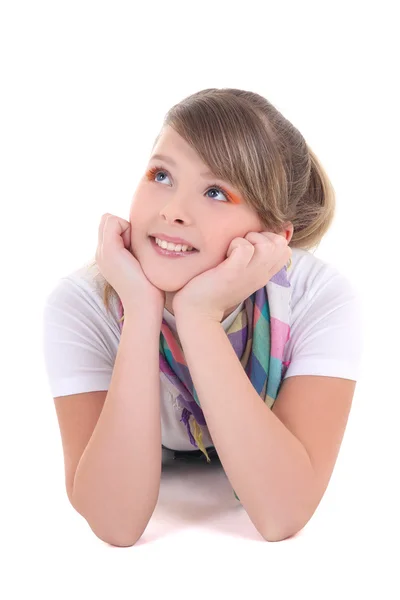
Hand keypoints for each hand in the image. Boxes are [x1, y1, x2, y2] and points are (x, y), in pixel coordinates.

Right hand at [95, 213, 164, 311]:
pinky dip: (128, 228)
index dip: (125, 230)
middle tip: (136, 247)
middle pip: (107, 220)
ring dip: (127, 228)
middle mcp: (100, 253)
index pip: (110, 226)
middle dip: (125, 226)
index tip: (137, 248)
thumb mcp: (139, 262)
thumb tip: (142, 233)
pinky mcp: (109, 250)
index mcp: (106, 256)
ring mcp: (102, 251)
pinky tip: (135, 247)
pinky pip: (114, 221)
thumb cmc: (149, 286)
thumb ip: (135, 248)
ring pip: (110, 219)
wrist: (144, 304)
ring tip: (136, 249)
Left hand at [172, 231, 291, 321]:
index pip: (285, 250)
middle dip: (262, 236)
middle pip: (281, 244)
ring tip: (233, 250)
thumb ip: (252, 260)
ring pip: (267, 245)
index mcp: (264, 274)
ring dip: (249, 239)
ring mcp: (248, 274)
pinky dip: (234, 244)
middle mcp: (260, 274)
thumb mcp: (242, 274)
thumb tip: (254, 239)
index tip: (251, 245)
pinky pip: (245, 248)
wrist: (198, 311)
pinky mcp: (232, 273)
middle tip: (242, 246)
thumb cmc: (216, 288)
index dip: (270, 239)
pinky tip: (225, 255)